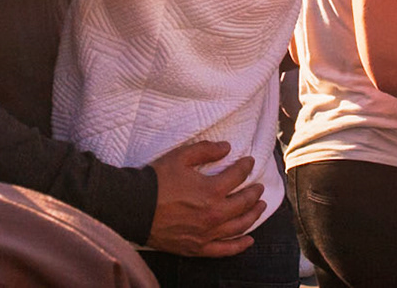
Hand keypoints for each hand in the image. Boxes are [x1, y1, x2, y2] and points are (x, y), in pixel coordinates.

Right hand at [146, 139, 266, 257]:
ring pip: (240, 226)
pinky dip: (240, 245)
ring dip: (254, 215)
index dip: (246, 167)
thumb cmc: (157, 180)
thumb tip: (227, 147)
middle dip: (254, 193)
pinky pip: (225, 250)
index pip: (237, 176)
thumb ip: (206, 150)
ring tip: (261, 207)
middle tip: (259, 187)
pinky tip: (249, 240)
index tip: (249, 162)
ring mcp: (207, 233)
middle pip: (244, 203)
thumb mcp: (180, 157)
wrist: (135, 207)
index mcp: (211, 190)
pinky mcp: (198, 247)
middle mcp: (214, 214)